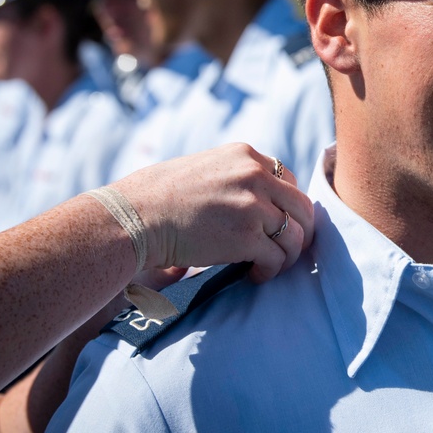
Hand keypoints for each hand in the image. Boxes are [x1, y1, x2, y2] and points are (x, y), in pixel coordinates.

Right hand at [110, 143, 313, 283]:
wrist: (132, 217)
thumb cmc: (155, 197)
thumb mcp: (203, 169)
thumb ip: (232, 177)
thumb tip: (252, 200)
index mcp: (245, 155)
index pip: (288, 179)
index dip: (287, 205)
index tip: (279, 222)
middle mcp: (254, 175)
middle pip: (301, 206)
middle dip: (300, 231)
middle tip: (287, 249)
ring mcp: (253, 205)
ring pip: (294, 235)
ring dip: (287, 256)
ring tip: (270, 266)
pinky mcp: (247, 236)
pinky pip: (277, 257)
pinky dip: (271, 270)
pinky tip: (255, 276)